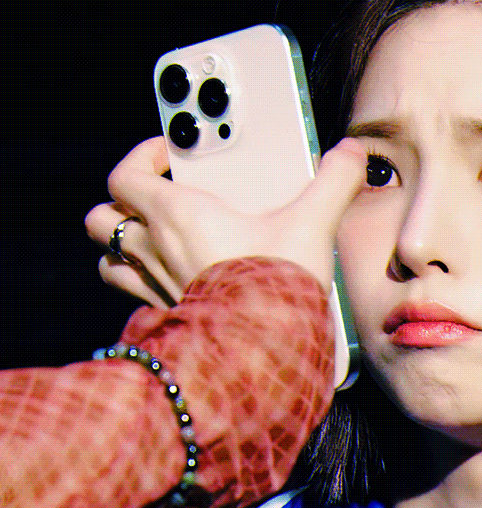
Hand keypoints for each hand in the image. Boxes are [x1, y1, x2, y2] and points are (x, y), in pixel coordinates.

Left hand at [85, 136, 368, 306]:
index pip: (126, 174)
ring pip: (110, 259)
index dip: (141, 157)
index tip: (169, 154)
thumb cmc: (275, 287)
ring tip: (155, 239)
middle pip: (104, 218)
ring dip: (124, 246)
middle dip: (122, 203)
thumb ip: (333, 183)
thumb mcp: (311, 225)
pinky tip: (176, 281)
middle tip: (157, 196)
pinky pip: (136, 297)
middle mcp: (156, 251)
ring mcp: (156, 288)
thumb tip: (352, 155)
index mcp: (177, 216)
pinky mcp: (170, 318)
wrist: (264, 354)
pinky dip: (144, 285)